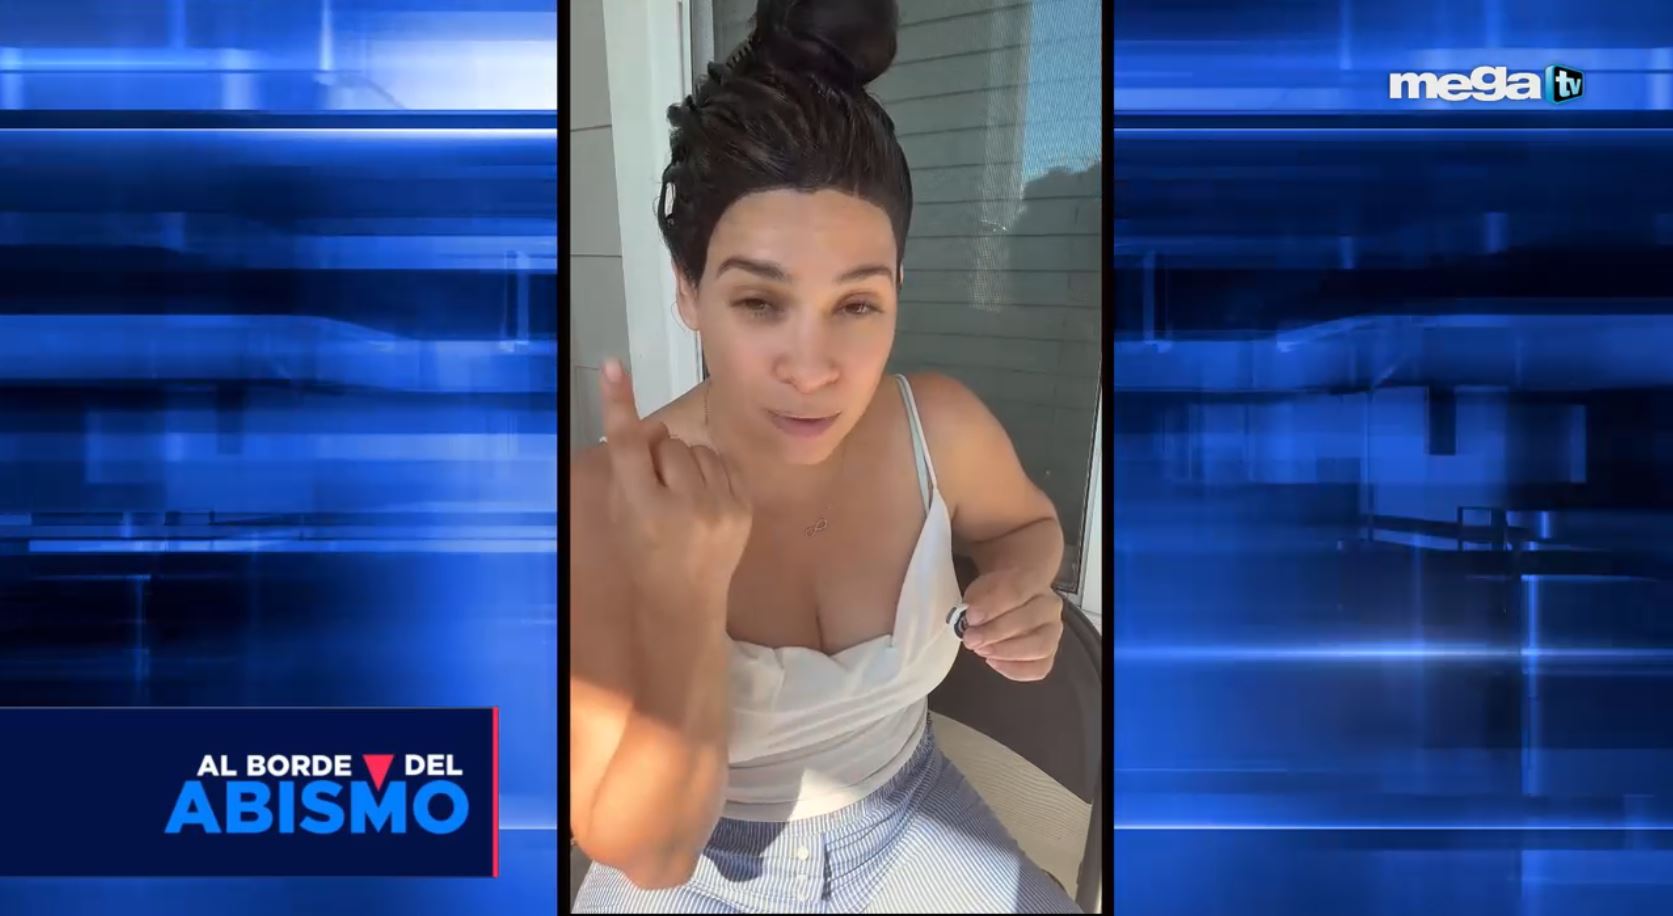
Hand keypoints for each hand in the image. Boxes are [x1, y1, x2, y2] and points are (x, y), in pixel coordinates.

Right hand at [599, 359, 751, 609]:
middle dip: (660, 456)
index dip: (619, 404)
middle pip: (668, 443)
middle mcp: (684, 506)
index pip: (629, 446)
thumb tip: (648, 424)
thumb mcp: (621, 515)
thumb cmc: (643, 556)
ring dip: (687, 463)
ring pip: (699, 450)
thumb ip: (627, 469)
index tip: (614, 366)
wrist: (686, 601)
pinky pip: (724, 463)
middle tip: (657, 487)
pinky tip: (704, 499)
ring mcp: (721, 507)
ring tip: (682, 496)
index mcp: (644, 510)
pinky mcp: (744, 508)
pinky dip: (711, 474)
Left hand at [958, 568, 1063, 681]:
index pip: (1017, 590)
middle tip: (971, 638)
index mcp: (1034, 581)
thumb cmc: (995, 597)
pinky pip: (1039, 668)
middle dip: (995, 632)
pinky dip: (1015, 669)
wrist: (1010, 602)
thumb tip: (972, 616)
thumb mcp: (981, 589)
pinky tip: (994, 662)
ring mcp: (1053, 631)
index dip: (993, 605)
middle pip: (1029, 620)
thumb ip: (977, 599)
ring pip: (1040, 646)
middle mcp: (1050, 606)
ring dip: (1007, 651)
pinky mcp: (1049, 654)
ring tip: (982, 650)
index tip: (971, 616)